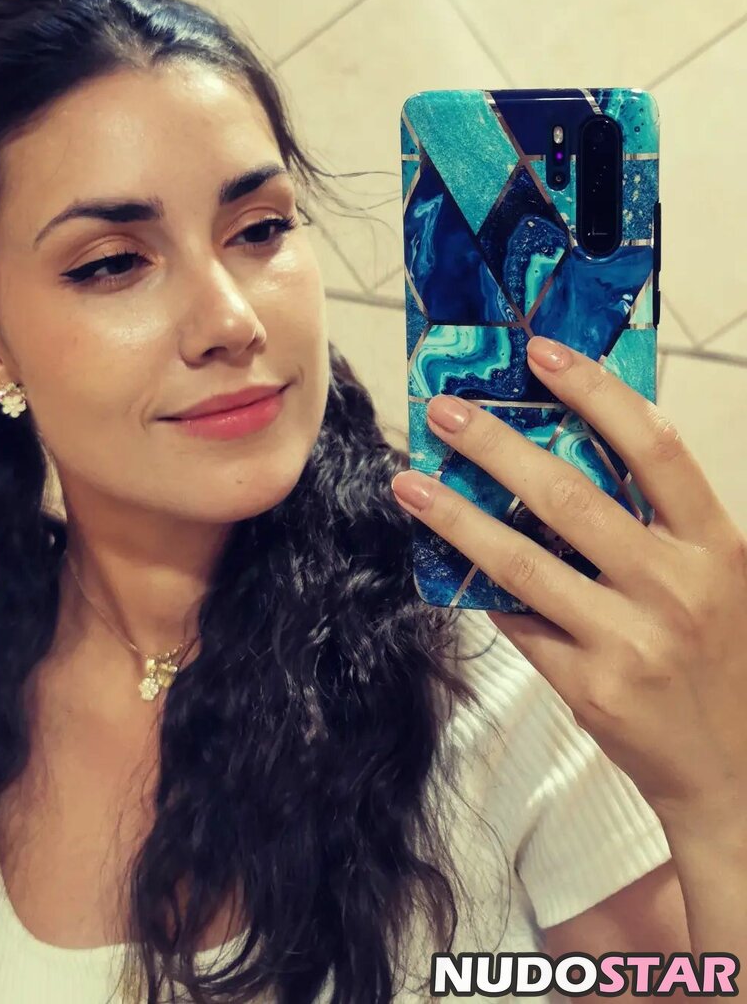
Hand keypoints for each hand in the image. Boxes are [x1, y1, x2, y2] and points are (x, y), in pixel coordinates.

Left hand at [390, 334, 746, 828]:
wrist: (735, 770)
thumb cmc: (715, 656)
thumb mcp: (710, 577)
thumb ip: (650, 524)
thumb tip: (558, 457)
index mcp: (715, 544)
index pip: (654, 447)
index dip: (597, 391)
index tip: (542, 353)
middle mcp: (677, 586)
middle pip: (570, 495)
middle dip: (496, 446)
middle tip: (443, 410)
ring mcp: (632, 639)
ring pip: (522, 560)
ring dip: (456, 516)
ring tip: (409, 482)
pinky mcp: (590, 684)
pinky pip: (516, 620)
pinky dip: (479, 587)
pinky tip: (442, 560)